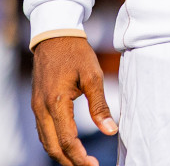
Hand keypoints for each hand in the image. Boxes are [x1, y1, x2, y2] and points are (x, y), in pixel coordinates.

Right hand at [31, 35, 116, 165]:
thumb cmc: (77, 54)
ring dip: (62, 154)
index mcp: (56, 103)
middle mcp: (41, 109)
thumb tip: (111, 130)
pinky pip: (43, 131)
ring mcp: (37, 107)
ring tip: (80, 161)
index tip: (94, 165)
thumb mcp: (93, 76)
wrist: (55, 37)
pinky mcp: (37, 104)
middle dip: (70, 161)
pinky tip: (68, 146)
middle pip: (52, 146)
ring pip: (46, 141)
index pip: (67, 140)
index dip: (79, 157)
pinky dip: (54, 143)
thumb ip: (100, 106)